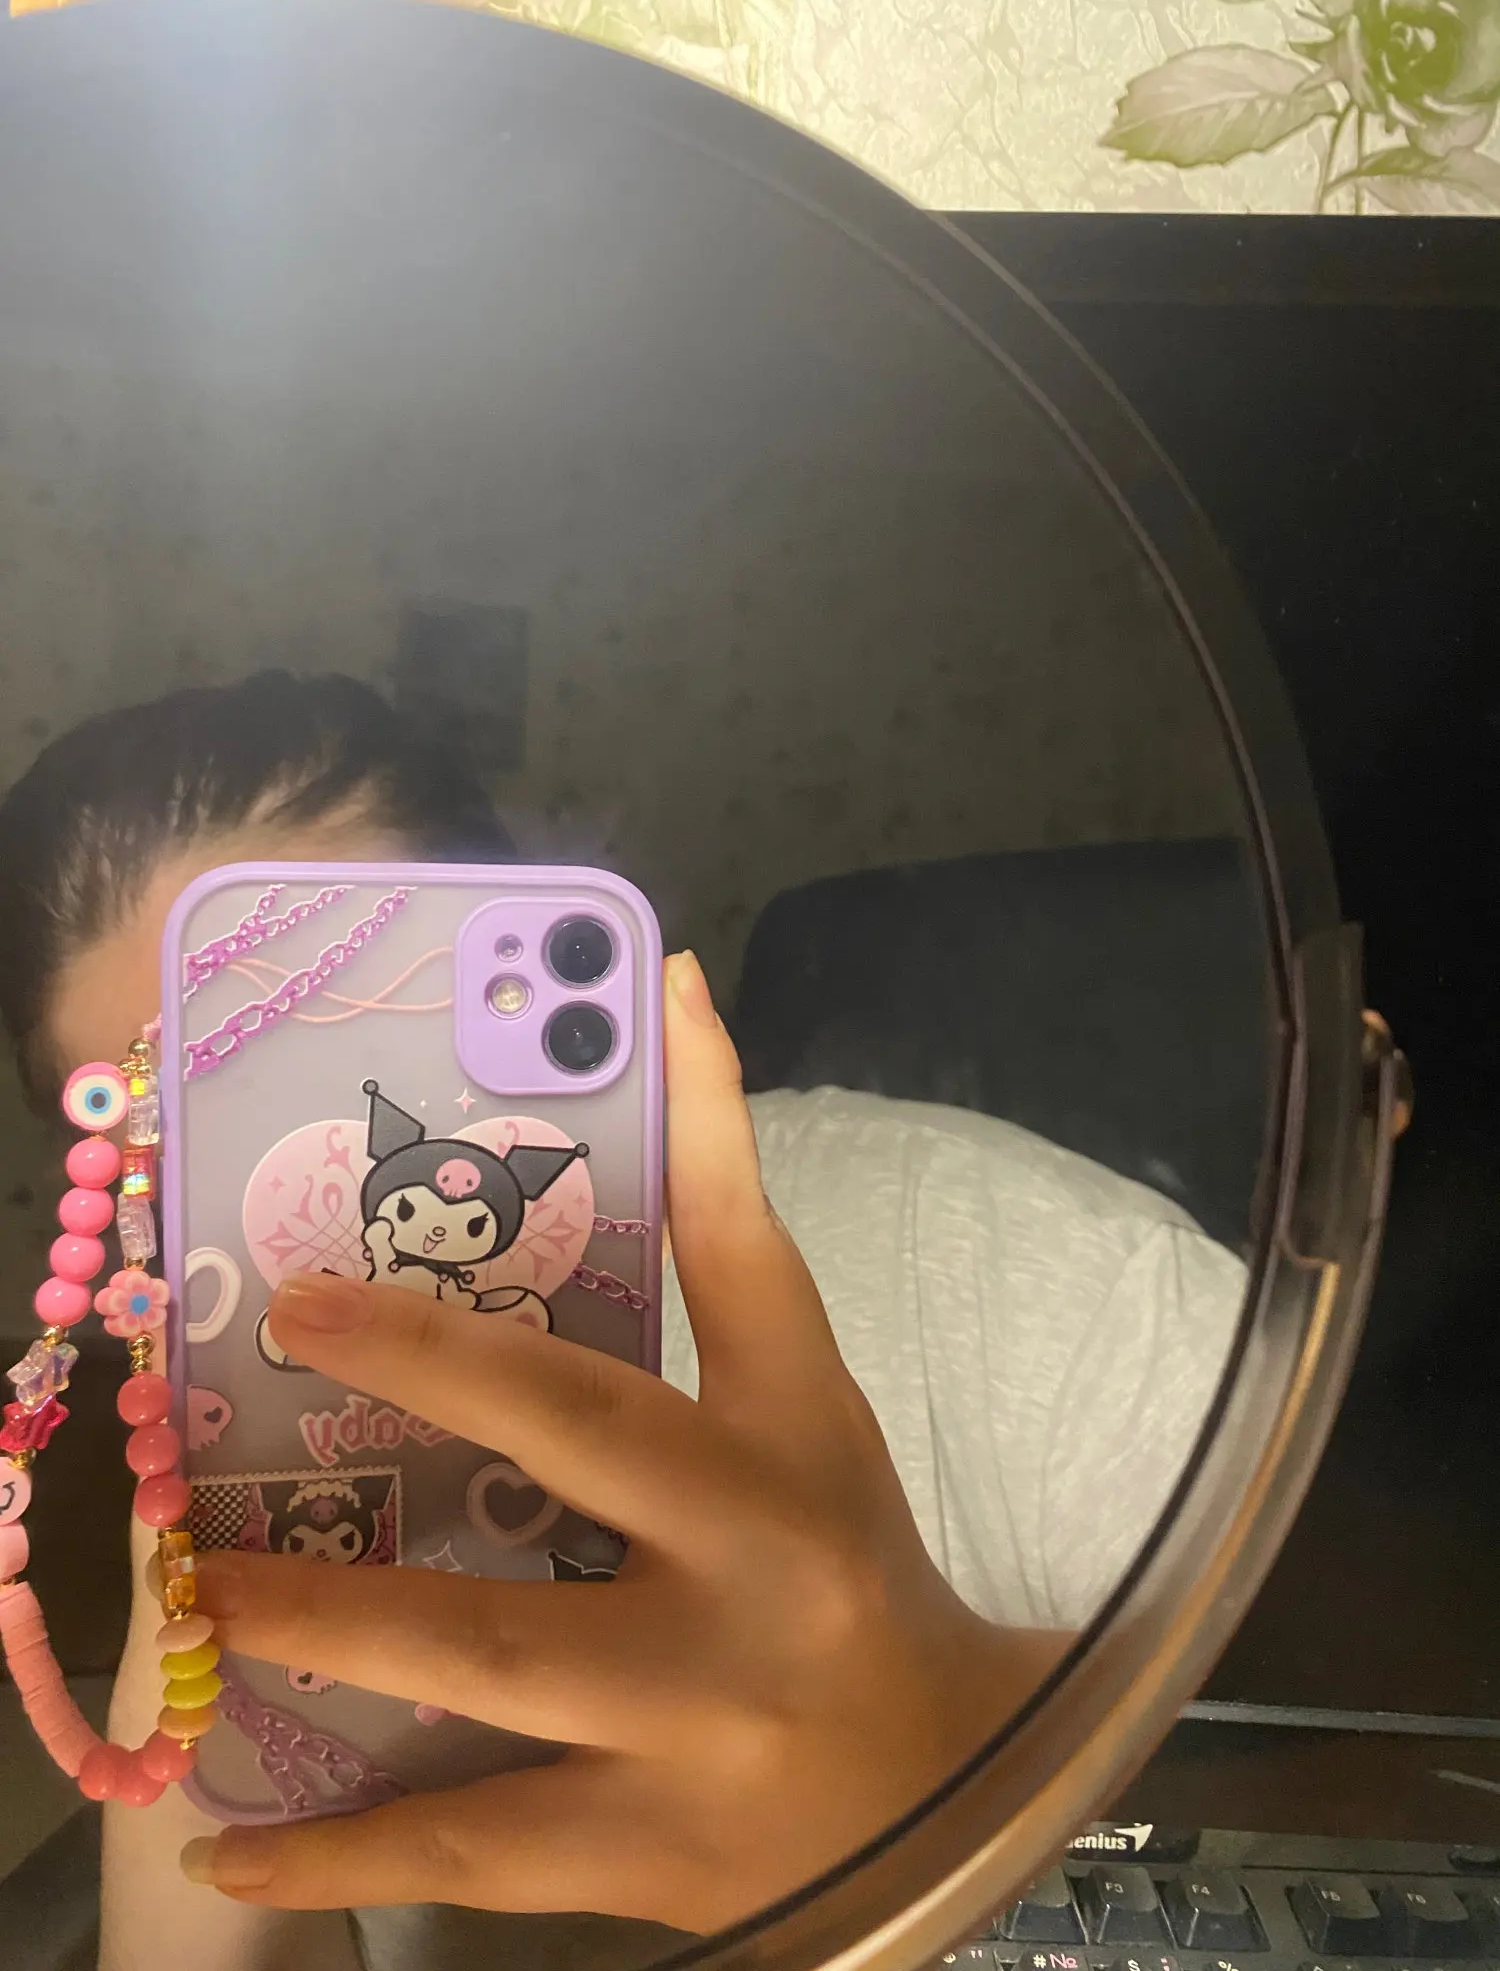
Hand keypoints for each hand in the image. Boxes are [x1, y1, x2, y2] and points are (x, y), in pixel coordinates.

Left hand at [187, 952, 1065, 1930]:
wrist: (946, 1792)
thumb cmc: (844, 1567)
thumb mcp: (801, 1412)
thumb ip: (718, 1260)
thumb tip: (652, 1067)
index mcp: (796, 1435)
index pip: (741, 1249)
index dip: (695, 1118)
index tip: (643, 994)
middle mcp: (760, 1558)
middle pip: (578, 1433)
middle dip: (423, 1364)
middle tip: (286, 1313)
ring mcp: (704, 1715)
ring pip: (490, 1656)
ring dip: (326, 1617)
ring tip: (194, 1592)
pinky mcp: (652, 1847)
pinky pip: (473, 1847)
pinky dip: (343, 1855)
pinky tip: (226, 1846)